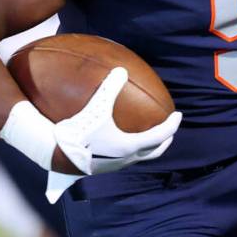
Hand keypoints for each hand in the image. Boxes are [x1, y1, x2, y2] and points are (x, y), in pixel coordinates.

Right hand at [54, 67, 181, 174]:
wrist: (58, 155)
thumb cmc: (80, 133)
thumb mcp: (96, 108)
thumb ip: (109, 88)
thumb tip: (121, 70)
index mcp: (130, 146)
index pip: (159, 136)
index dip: (171, 125)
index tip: (178, 115)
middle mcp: (127, 158)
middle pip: (154, 152)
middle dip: (164, 140)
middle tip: (169, 130)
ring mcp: (116, 165)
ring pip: (139, 157)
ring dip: (148, 147)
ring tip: (148, 135)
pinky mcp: (104, 166)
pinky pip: (125, 157)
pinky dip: (132, 148)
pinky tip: (120, 139)